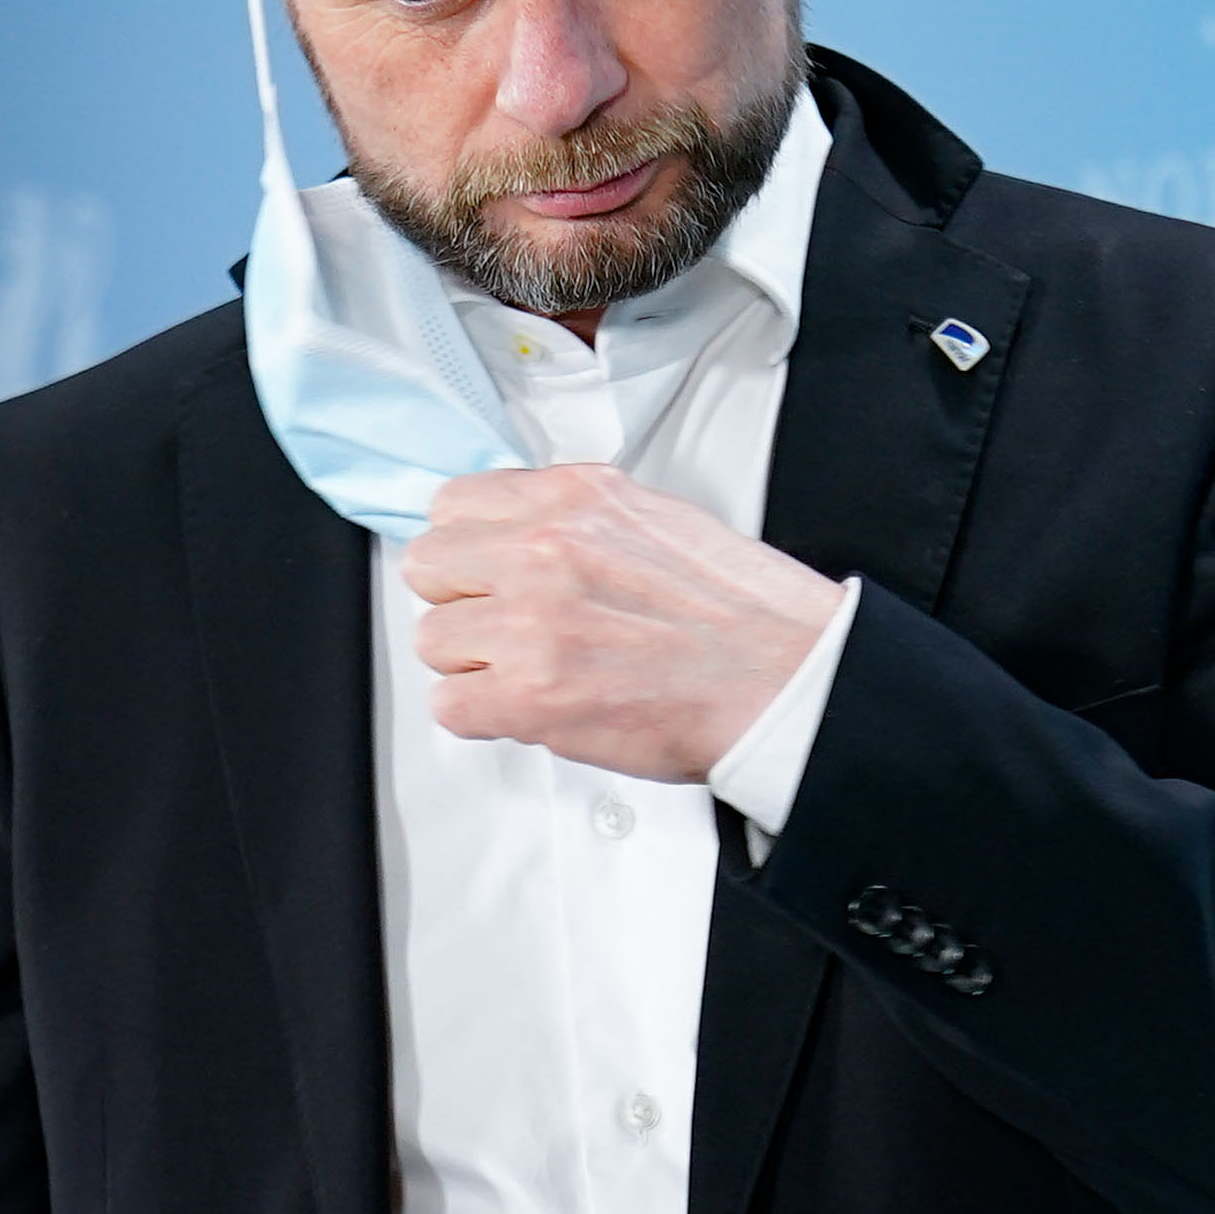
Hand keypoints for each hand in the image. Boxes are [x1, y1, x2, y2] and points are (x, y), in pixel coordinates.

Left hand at [405, 464, 840, 781]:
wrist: (786, 679)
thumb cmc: (740, 613)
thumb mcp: (653, 517)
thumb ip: (574, 519)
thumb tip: (515, 533)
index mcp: (573, 498)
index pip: (451, 505)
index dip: (467, 548)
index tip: (485, 571)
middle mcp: (545, 550)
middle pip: (429, 568)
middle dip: (461, 601)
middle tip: (505, 626)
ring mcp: (532, 623)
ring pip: (433, 640)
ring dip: (475, 664)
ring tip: (532, 672)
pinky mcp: (530, 696)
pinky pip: (449, 705)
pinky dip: (482, 715)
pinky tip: (529, 709)